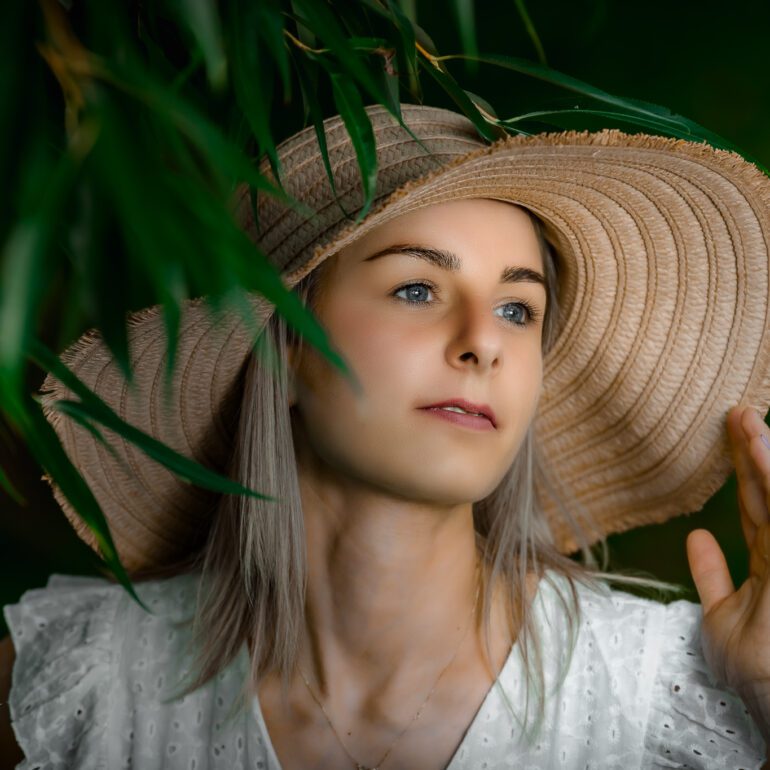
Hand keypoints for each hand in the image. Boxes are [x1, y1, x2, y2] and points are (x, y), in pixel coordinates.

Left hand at [686, 404, 769, 745]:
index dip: (746, 467)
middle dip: (754, 451)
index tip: (730, 430)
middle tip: (736, 409)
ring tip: (746, 422)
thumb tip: (696, 535)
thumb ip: (712, 575)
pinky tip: (760, 454)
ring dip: (764, 460)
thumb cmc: (756, 674)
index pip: (759, 504)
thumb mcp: (723, 618)